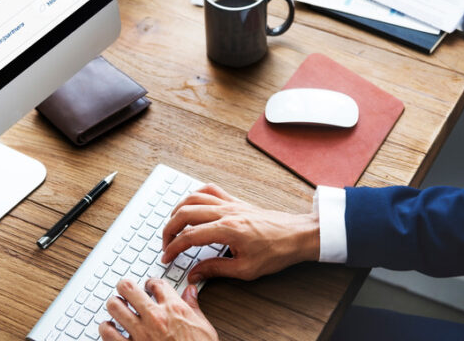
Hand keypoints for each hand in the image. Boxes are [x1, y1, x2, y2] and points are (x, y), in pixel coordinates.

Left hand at [101, 279, 217, 340]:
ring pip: (114, 307)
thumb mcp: (203, 327)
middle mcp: (155, 318)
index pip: (156, 284)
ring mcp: (141, 334)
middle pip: (128, 288)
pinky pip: (108, 334)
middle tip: (125, 291)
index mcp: (174, 309)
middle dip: (125, 287)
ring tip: (117, 308)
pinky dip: (106, 329)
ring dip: (114, 306)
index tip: (149, 287)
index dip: (150, 283)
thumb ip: (194, 307)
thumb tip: (190, 292)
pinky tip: (110, 328)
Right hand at [161, 184, 319, 282]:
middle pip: (185, 213)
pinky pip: (210, 190)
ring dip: (178, 211)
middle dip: (169, 229)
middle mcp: (226, 212)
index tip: (166, 258)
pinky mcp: (236, 201)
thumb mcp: (246, 269)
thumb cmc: (277, 252)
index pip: (189, 237)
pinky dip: (196, 195)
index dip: (173, 248)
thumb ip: (216, 270)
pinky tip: (191, 204)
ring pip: (193, 198)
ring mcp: (231, 204)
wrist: (298, 235)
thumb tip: (194, 274)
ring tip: (173, 226)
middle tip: (166, 244)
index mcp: (227, 230)